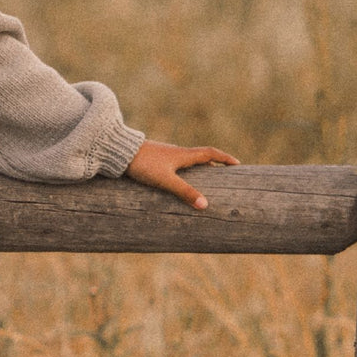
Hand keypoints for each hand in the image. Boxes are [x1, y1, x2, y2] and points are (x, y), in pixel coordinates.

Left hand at [125, 140, 239, 209]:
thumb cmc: (144, 165)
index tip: (237, 164)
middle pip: (201, 156)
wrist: (119, 151)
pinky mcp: (155, 158)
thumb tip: (205, 205)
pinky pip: (176, 163)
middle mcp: (177, 152)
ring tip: (205, 178)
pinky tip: (178, 178)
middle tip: (225, 172)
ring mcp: (165, 154)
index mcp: (184, 155)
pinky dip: (184, 169)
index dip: (225, 158)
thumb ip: (185, 192)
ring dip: (199, 167)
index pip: (211, 153)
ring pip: (188, 160)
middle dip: (214, 164)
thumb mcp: (166, 180)